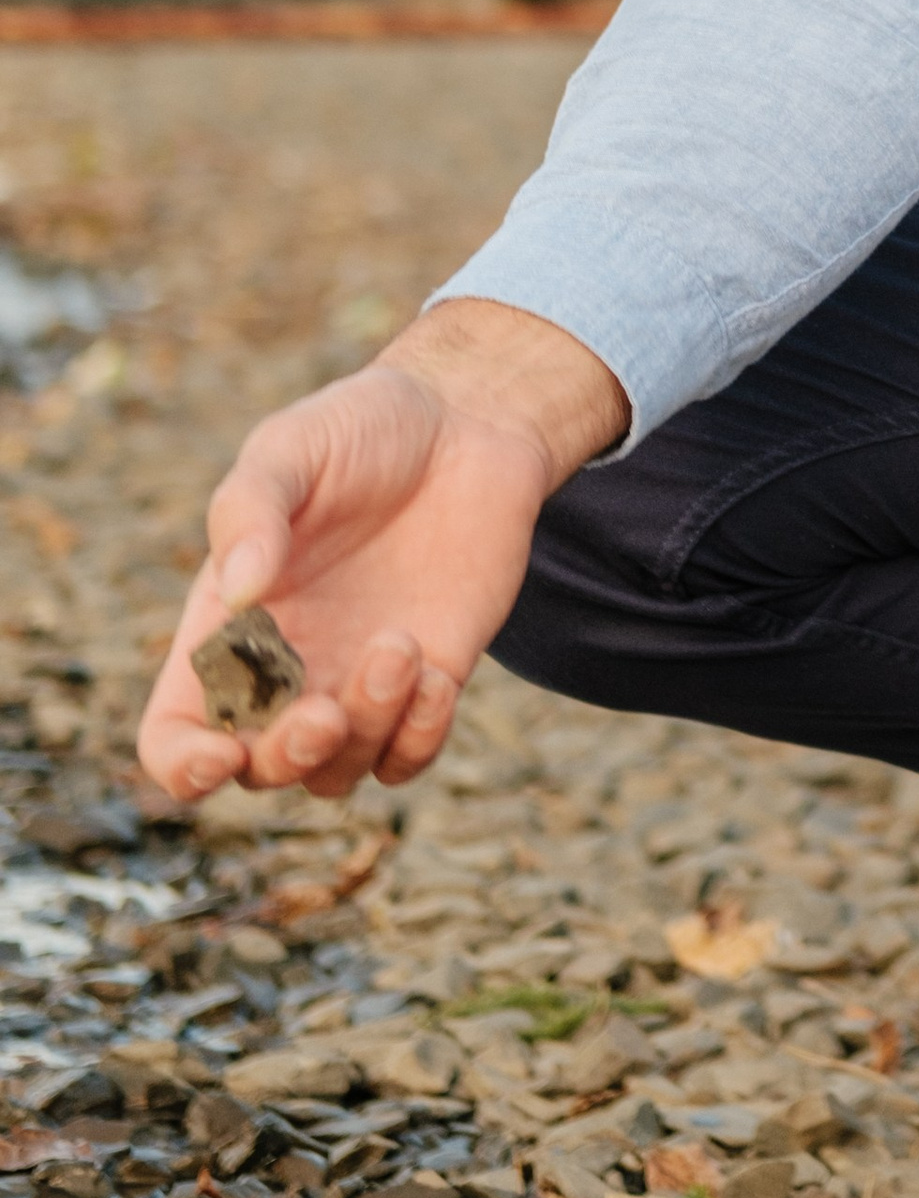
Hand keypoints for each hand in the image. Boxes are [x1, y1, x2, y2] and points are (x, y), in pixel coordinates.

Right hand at [136, 302, 625, 803]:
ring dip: (366, 732)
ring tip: (399, 645)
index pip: (174, 733)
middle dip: (287, 758)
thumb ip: (251, 510)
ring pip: (337, 774)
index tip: (219, 753)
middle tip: (326, 712)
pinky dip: (421, 739)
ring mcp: (355, 683)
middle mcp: (284, 670)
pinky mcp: (428, 681)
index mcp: (225, 626)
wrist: (466, 423)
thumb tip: (239, 589)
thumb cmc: (360, 430)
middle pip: (259, 770)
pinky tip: (438, 674)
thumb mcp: (292, 448)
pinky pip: (409, 757)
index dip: (183, 766)